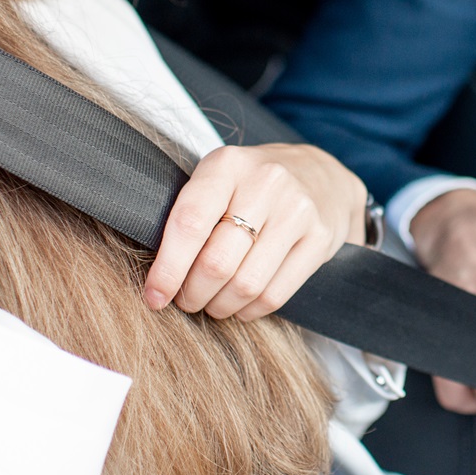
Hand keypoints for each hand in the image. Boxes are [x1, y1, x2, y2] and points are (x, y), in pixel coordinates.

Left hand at [143, 143, 366, 320]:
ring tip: (212, 303)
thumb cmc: (251, 186)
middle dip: (192, 293)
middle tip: (185, 300)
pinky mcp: (320, 239)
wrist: (320, 176)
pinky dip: (249, 310)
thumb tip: (156, 279)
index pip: (190, 223)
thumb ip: (189, 216)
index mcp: (227, 164)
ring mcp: (298, 210)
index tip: (154, 297)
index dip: (168, 269)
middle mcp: (266, 182)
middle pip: (217, 262)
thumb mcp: (218, 180)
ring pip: (246, 284)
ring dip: (220, 306)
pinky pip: (275, 295)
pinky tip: (241, 304)